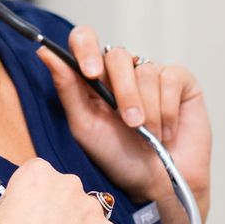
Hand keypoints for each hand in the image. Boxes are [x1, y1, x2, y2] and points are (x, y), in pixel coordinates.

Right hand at [0, 158, 120, 223]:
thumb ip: (12, 208)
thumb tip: (20, 214)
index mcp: (36, 174)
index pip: (39, 175)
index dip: (32, 197)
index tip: (29, 212)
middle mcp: (68, 185)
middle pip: (65, 191)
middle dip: (57, 210)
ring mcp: (92, 210)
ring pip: (86, 214)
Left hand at [38, 27, 211, 206]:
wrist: (159, 184)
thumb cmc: (118, 158)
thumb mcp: (85, 126)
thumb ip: (66, 88)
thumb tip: (44, 52)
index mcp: (94, 78)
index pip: (85, 40)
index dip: (87, 48)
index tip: (91, 73)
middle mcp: (122, 71)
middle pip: (118, 56)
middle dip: (124, 93)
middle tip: (130, 123)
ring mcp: (151, 73)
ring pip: (146, 71)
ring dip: (148, 110)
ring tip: (150, 136)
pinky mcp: (180, 80)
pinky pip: (171, 78)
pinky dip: (168, 110)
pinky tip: (167, 131)